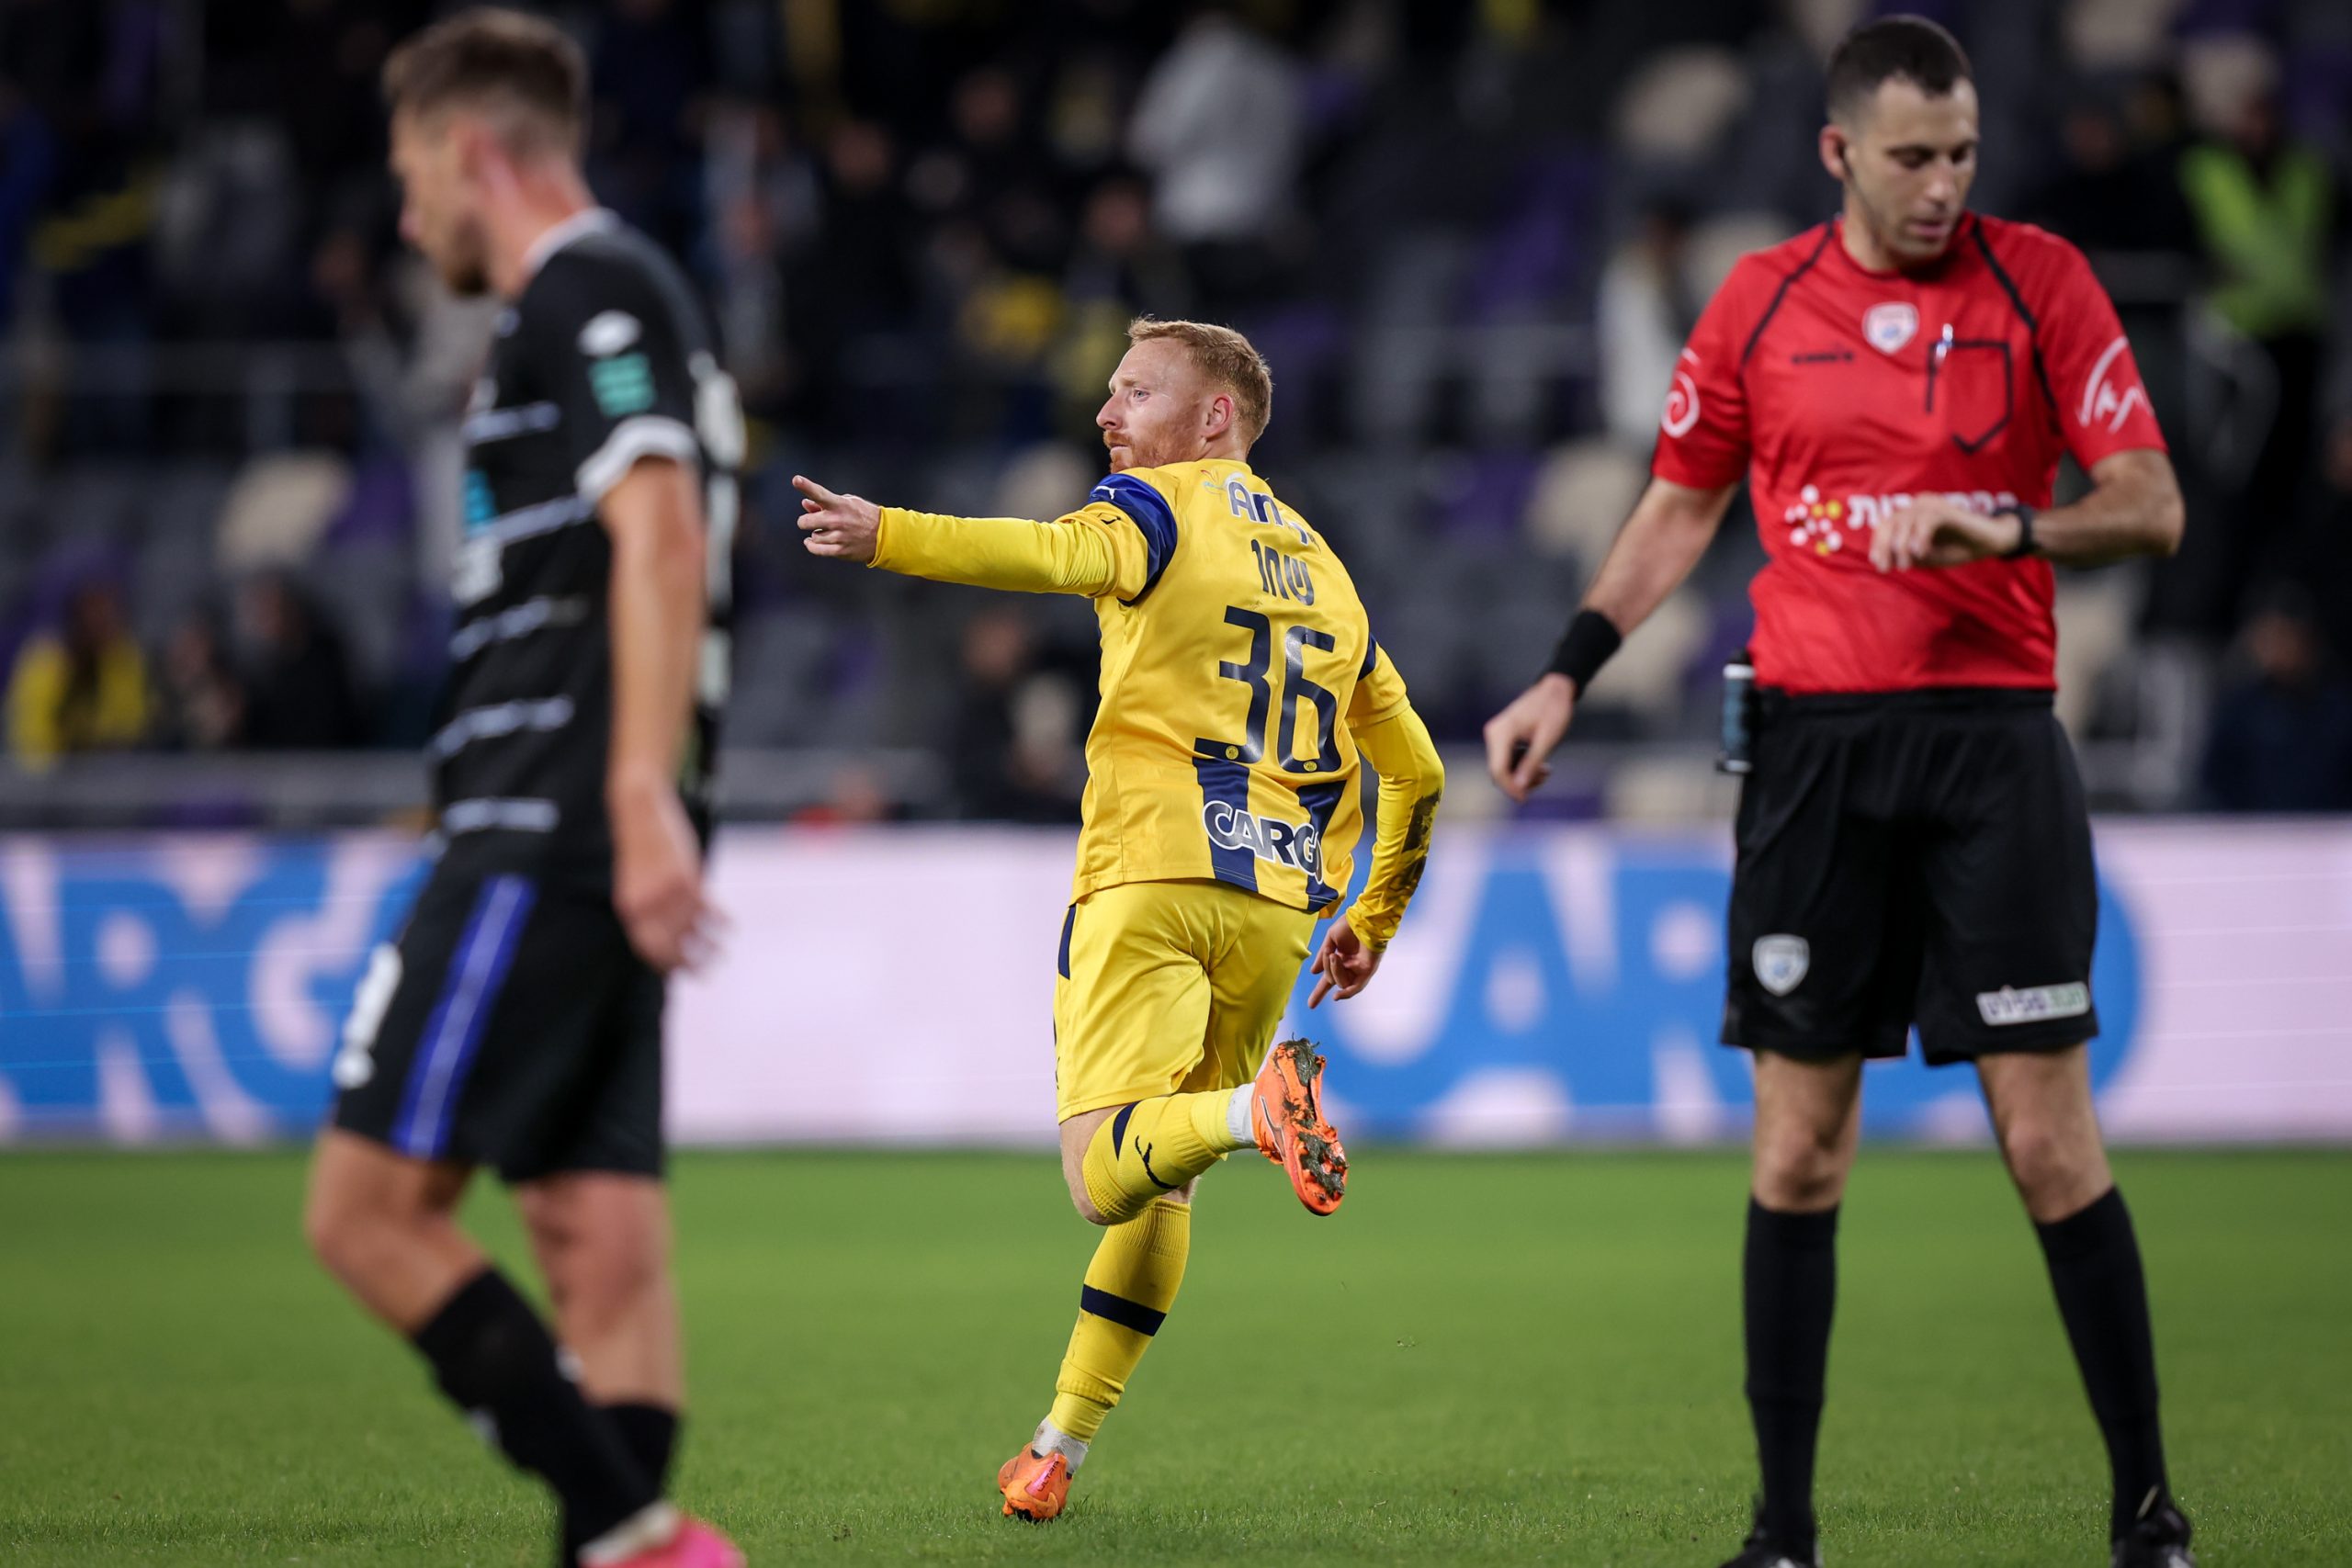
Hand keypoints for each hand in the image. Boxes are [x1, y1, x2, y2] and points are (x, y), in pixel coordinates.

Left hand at [610, 778, 724, 972]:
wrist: (640, 811)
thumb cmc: (640, 846)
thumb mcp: (637, 881)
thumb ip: (647, 906)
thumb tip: (664, 931)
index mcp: (630, 907)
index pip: (647, 948)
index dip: (665, 964)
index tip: (680, 974)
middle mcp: (647, 904)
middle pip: (671, 946)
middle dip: (689, 964)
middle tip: (706, 975)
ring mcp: (667, 892)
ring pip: (693, 930)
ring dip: (710, 946)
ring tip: (722, 954)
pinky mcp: (686, 878)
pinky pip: (707, 908)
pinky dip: (720, 920)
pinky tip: (730, 926)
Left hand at [794, 474, 882, 563]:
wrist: (884, 535)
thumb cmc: (863, 515)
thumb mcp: (847, 503)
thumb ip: (824, 504)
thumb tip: (805, 504)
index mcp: (840, 504)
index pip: (819, 494)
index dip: (806, 486)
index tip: (796, 479)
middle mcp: (838, 520)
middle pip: (805, 522)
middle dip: (805, 521)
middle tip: (810, 521)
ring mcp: (839, 537)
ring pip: (813, 537)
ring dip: (816, 534)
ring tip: (827, 532)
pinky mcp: (840, 551)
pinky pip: (817, 550)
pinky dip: (812, 546)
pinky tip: (811, 542)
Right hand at [1308, 914, 1382, 1007]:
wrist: (1364, 918)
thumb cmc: (1349, 925)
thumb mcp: (1330, 940)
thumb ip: (1323, 957)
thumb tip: (1314, 972)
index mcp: (1340, 959)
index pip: (1328, 979)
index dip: (1319, 992)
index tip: (1311, 1005)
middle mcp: (1349, 967)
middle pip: (1332, 981)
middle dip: (1328, 970)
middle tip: (1331, 955)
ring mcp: (1358, 970)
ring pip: (1341, 983)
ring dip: (1335, 971)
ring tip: (1335, 956)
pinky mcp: (1367, 971)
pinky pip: (1356, 987)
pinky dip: (1346, 993)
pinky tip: (1336, 996)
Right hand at [1482, 672, 1575, 802]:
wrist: (1555, 689)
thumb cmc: (1554, 710)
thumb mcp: (1547, 739)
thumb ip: (1532, 763)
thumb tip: (1519, 788)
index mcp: (1502, 733)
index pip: (1498, 770)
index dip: (1509, 787)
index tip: (1524, 799)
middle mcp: (1494, 734)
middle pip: (1498, 771)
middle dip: (1518, 781)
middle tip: (1544, 778)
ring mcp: (1497, 735)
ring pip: (1503, 767)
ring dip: (1522, 775)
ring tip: (1546, 771)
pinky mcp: (1503, 737)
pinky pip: (1507, 759)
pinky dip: (1522, 766)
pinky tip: (1540, 765)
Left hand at [1868, 496, 2020, 572]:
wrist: (1989, 543)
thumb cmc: (1956, 549)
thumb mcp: (1925, 557)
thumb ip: (1904, 555)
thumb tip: (1880, 559)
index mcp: (1910, 515)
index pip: (1885, 526)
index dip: (1878, 545)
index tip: (1880, 565)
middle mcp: (1918, 506)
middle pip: (1890, 521)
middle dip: (1885, 546)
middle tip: (1887, 568)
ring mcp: (1932, 505)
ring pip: (1905, 521)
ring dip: (1901, 546)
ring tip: (1906, 565)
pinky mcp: (1946, 509)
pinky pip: (1926, 520)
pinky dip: (1920, 537)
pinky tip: (1920, 553)